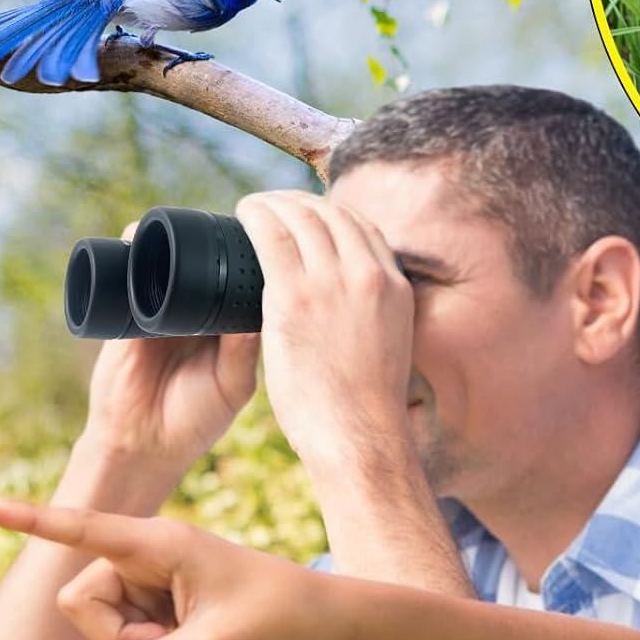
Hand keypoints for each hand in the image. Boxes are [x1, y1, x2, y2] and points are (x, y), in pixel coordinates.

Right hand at [0, 495, 319, 639]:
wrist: (315, 617)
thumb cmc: (273, 621)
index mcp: (160, 543)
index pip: (81, 529)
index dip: (28, 521)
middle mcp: (145, 550)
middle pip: (80, 599)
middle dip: (114, 635)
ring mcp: (146, 572)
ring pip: (97, 620)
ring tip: (187, 639)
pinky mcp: (151, 593)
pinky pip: (119, 628)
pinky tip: (186, 637)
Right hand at [81, 222, 259, 469]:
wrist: (144, 443)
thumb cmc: (197, 419)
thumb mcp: (233, 385)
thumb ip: (244, 352)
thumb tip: (263, 308)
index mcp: (226, 327)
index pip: (239, 283)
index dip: (249, 260)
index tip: (262, 237)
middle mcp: (195, 313)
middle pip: (201, 264)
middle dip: (209, 241)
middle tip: (222, 219)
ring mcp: (158, 311)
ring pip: (162, 262)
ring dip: (167, 239)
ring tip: (178, 222)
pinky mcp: (125, 316)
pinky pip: (125, 275)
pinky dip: (129, 251)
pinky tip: (135, 236)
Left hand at [233, 191, 415, 472]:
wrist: (361, 437)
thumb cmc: (368, 410)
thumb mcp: (389, 350)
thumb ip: (374, 323)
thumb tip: (354, 321)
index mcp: (396, 289)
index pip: (364, 230)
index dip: (332, 215)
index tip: (310, 219)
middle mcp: (370, 276)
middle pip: (333, 213)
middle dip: (301, 202)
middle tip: (275, 206)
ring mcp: (333, 282)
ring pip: (301, 216)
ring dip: (275, 202)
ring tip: (255, 207)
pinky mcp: (295, 296)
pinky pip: (271, 235)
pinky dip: (256, 215)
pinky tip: (243, 212)